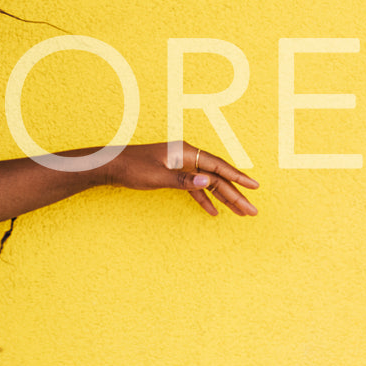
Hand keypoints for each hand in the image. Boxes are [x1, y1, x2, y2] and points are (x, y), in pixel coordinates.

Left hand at [104, 143, 258, 216]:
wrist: (111, 166)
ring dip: (224, 199)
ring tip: (240, 213)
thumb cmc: (131, 168)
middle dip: (235, 194)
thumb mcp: (157, 176)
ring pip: (208, 184)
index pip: (218, 165)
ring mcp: (181, 166)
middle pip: (217, 177)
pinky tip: (213, 212)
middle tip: (252, 211)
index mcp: (186, 152)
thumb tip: (207, 182)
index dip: (238, 177)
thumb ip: (183, 180)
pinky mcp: (174, 174)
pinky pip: (195, 188)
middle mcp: (187, 157)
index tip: (255, 187)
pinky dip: (204, 200)